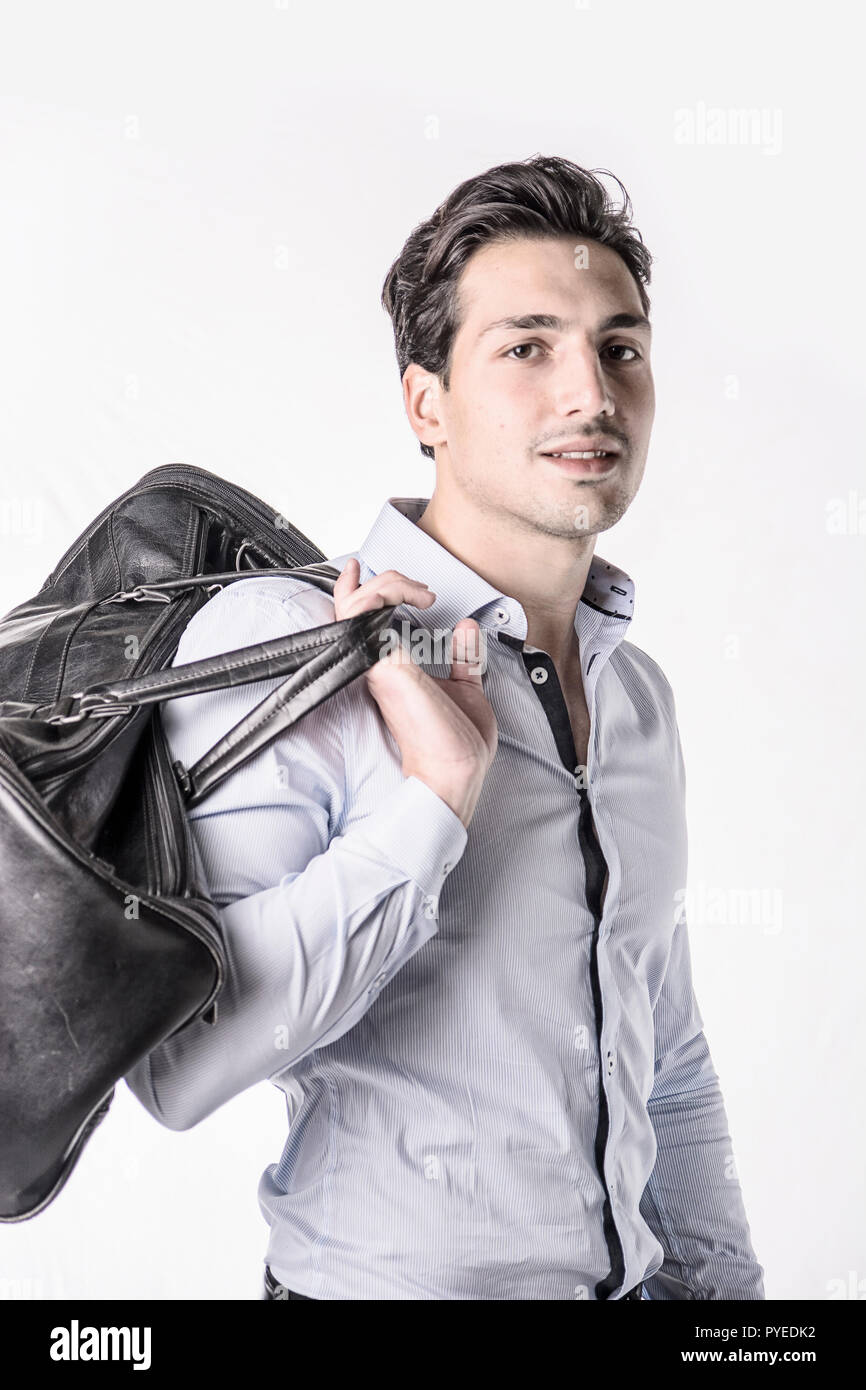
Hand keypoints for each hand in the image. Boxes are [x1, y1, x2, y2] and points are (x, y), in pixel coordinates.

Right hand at [333, 559, 497, 827]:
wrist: (456, 772)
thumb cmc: (457, 745)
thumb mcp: (467, 689)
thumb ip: (463, 658)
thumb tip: (467, 628)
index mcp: (392, 669)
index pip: (360, 622)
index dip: (357, 590)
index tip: (364, 569)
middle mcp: (377, 665)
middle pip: (351, 606)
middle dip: (385, 581)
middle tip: (422, 590)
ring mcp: (375, 664)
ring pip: (354, 603)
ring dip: (389, 583)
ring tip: (423, 594)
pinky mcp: (381, 664)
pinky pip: (365, 613)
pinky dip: (387, 592)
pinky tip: (418, 598)